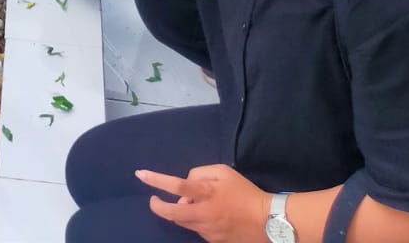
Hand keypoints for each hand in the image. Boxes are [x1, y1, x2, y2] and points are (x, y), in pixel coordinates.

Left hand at [136, 165, 270, 242]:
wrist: (268, 222)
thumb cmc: (245, 193)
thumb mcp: (224, 172)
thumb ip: (200, 173)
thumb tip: (186, 183)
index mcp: (206, 194)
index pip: (176, 185)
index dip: (155, 180)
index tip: (140, 174)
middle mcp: (203, 214)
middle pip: (171, 213)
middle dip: (157, 206)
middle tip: (154, 200)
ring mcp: (207, 230)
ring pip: (183, 221)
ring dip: (180, 211)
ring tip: (193, 202)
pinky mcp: (213, 240)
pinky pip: (196, 228)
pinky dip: (195, 219)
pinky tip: (208, 214)